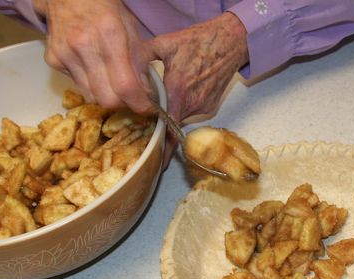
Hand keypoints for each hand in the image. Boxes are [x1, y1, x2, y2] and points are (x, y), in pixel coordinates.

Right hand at [32, 0, 152, 113]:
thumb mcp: (130, 28)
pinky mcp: (53, 60)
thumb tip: (144, 94)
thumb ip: (138, 62)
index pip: (125, 85)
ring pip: (91, 96)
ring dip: (104, 93)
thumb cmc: (104, 9)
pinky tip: (90, 65)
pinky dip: (88, 82)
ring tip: (109, 78)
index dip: (138, 103)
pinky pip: (76, 85)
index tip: (145, 108)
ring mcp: (66, 54)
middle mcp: (85, 46)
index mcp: (110, 34)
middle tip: (128, 96)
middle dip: (121, 103)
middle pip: (106, 99)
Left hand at [146, 12, 248, 163]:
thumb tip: (123, 66)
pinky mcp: (210, 107)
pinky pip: (192, 112)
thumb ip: (142, 56)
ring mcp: (203, 107)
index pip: (168, 129)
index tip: (155, 162)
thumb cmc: (199, 41)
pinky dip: (185, 107)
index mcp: (178, 90)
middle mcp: (191, 103)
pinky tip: (186, 90)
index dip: (163, 149)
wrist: (230, 41)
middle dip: (162, 125)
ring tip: (172, 96)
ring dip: (174, 112)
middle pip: (171, 123)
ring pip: (181, 118)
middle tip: (151, 123)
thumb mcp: (166, 44)